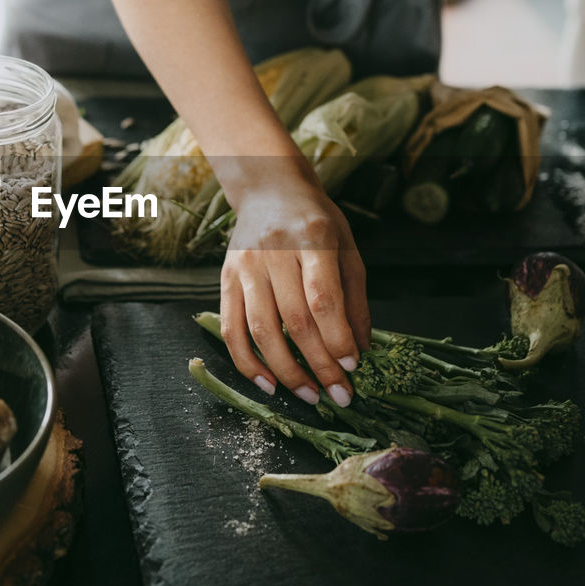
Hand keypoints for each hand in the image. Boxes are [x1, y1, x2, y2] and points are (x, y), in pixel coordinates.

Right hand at [218, 172, 369, 407]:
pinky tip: (268, 385)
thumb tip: (359, 351)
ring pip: (261, 330)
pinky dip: (247, 363)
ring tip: (308, 396)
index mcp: (312, 239)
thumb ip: (354, 300)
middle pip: (295, 320)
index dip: (337, 338)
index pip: (323, 297)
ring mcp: (245, 266)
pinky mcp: (225, 279)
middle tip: (338, 395)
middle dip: (319, 365)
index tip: (352, 368)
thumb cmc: (316, 221)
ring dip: (286, 371)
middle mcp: (275, 252)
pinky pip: (231, 329)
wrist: (269, 189)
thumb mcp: (347, 249)